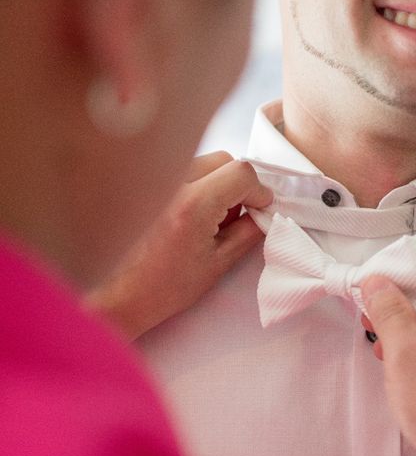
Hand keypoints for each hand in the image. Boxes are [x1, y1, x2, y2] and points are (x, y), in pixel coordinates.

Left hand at [86, 152, 271, 339]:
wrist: (111, 295)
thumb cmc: (160, 288)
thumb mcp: (216, 265)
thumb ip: (247, 233)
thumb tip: (263, 214)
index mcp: (194, 205)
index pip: (242, 172)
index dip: (258, 190)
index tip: (260, 207)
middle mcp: (172, 182)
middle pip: (223, 160)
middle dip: (237, 184)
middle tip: (235, 214)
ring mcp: (152, 178)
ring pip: (201, 162)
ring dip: (215, 183)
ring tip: (207, 218)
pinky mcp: (140, 181)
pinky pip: (180, 170)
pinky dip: (193, 184)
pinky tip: (185, 214)